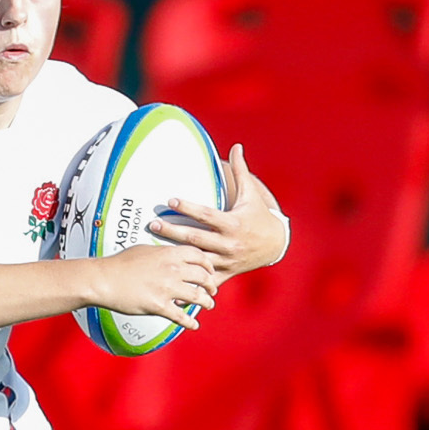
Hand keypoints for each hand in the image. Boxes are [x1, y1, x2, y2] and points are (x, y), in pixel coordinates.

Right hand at [90, 244, 219, 330]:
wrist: (103, 279)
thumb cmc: (120, 264)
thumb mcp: (144, 250)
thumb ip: (162, 253)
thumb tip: (169, 255)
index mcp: (169, 254)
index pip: (199, 257)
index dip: (209, 265)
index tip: (211, 271)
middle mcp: (172, 270)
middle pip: (203, 277)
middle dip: (211, 285)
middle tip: (212, 290)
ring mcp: (167, 288)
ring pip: (197, 297)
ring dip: (206, 302)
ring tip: (209, 305)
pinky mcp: (159, 306)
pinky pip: (181, 316)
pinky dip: (190, 322)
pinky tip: (194, 325)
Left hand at [144, 144, 289, 276]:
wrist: (275, 245)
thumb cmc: (258, 216)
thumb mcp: (251, 194)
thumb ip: (240, 171)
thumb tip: (236, 146)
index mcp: (233, 223)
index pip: (206, 215)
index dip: (188, 208)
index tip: (170, 200)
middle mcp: (229, 243)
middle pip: (196, 238)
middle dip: (173, 231)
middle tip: (153, 224)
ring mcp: (226, 261)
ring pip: (197, 259)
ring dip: (176, 255)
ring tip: (155, 249)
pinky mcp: (225, 274)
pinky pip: (206, 280)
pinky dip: (191, 282)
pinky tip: (172, 281)